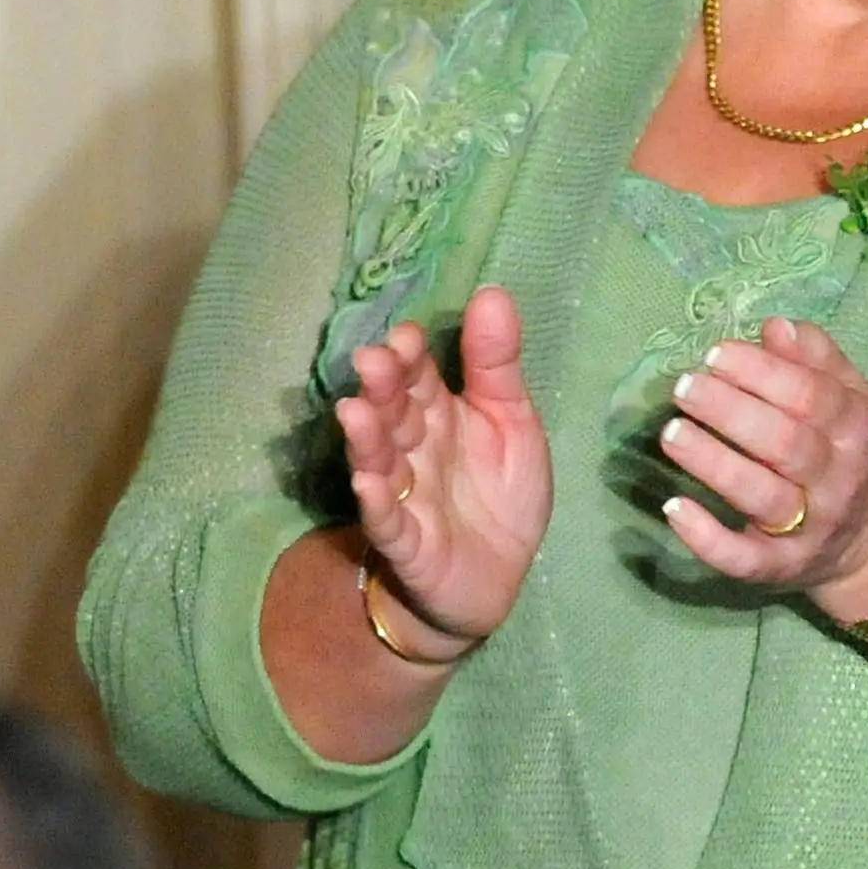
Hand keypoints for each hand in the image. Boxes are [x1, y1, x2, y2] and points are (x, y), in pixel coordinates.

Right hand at [339, 286, 551, 652]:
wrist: (497, 576)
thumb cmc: (498, 491)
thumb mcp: (511, 420)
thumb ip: (497, 365)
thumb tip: (492, 293)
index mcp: (440, 415)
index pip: (419, 378)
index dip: (411, 358)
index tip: (405, 336)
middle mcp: (414, 449)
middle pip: (393, 413)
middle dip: (383, 388)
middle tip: (373, 360)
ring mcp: (405, 496)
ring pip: (380, 461)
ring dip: (367, 438)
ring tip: (355, 410)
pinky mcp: (407, 543)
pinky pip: (387, 522)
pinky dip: (376, 503)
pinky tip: (367, 482)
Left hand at [658, 318, 867, 621]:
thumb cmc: (849, 452)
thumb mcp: (850, 399)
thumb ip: (816, 360)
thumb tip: (774, 326)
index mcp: (855, 427)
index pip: (810, 395)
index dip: (761, 372)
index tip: (714, 354)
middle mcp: (838, 478)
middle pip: (785, 442)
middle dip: (731, 411)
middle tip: (684, 387)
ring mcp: (810, 528)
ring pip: (763, 497)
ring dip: (715, 463)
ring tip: (671, 433)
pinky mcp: (780, 568)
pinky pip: (743, 557)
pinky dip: (707, 537)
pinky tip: (673, 508)